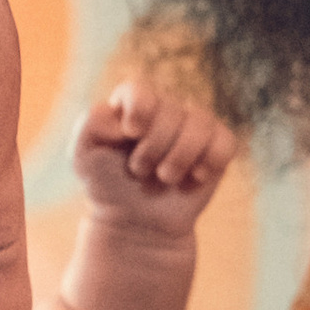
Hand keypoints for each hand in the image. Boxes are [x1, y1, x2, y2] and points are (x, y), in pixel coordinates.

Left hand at [72, 83, 233, 227]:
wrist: (135, 221)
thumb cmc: (107, 184)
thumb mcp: (83, 156)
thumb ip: (90, 125)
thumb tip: (121, 119)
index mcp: (132, 103)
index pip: (139, 89)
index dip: (139, 109)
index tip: (131, 134)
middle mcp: (165, 108)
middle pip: (171, 110)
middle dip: (154, 147)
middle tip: (139, 171)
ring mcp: (193, 125)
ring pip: (201, 122)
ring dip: (180, 156)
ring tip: (165, 178)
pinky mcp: (216, 146)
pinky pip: (225, 141)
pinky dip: (211, 161)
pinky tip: (195, 177)